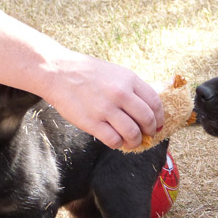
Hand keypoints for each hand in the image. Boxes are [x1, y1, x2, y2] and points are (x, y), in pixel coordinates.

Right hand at [0, 10, 164, 149]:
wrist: (58, 73)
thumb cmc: (87, 73)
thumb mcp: (115, 72)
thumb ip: (132, 88)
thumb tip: (149, 108)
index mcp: (129, 80)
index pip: (155, 102)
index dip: (160, 117)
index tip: (158, 124)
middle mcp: (120, 94)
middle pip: (147, 120)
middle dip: (150, 131)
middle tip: (147, 135)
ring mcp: (106, 109)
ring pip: (133, 134)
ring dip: (135, 142)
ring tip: (131, 142)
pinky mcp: (92, 122)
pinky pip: (114, 140)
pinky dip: (118, 144)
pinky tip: (115, 141)